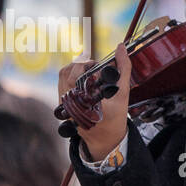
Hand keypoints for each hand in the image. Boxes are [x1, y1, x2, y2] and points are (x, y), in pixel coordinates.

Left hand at [58, 42, 130, 161]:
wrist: (104, 138)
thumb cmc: (115, 118)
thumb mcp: (123, 94)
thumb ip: (124, 69)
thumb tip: (121, 47)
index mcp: (88, 104)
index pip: (81, 76)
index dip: (88, 65)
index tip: (99, 64)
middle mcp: (72, 105)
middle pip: (69, 73)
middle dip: (82, 64)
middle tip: (95, 65)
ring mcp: (65, 105)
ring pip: (63, 75)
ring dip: (75, 67)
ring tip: (89, 68)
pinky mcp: (61, 104)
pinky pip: (61, 82)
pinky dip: (71, 74)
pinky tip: (82, 75)